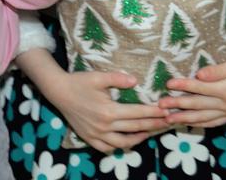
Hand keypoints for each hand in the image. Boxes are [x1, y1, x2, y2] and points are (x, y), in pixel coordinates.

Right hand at [43, 69, 169, 153]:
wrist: (58, 91)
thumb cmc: (79, 82)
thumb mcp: (98, 76)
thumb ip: (117, 79)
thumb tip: (135, 81)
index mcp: (109, 111)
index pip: (138, 113)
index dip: (154, 112)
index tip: (166, 111)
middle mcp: (104, 126)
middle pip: (135, 127)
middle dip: (153, 124)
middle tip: (166, 121)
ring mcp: (97, 135)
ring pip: (124, 143)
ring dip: (139, 138)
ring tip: (149, 132)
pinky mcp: (90, 138)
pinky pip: (108, 148)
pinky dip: (119, 146)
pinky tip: (126, 140)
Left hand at [159, 41, 225, 128]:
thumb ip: (217, 71)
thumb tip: (199, 74)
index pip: (201, 88)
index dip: (184, 85)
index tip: (168, 84)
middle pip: (198, 105)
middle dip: (178, 105)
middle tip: (160, 105)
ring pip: (203, 117)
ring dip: (184, 118)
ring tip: (168, 119)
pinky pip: (213, 123)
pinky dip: (199, 124)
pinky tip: (187, 124)